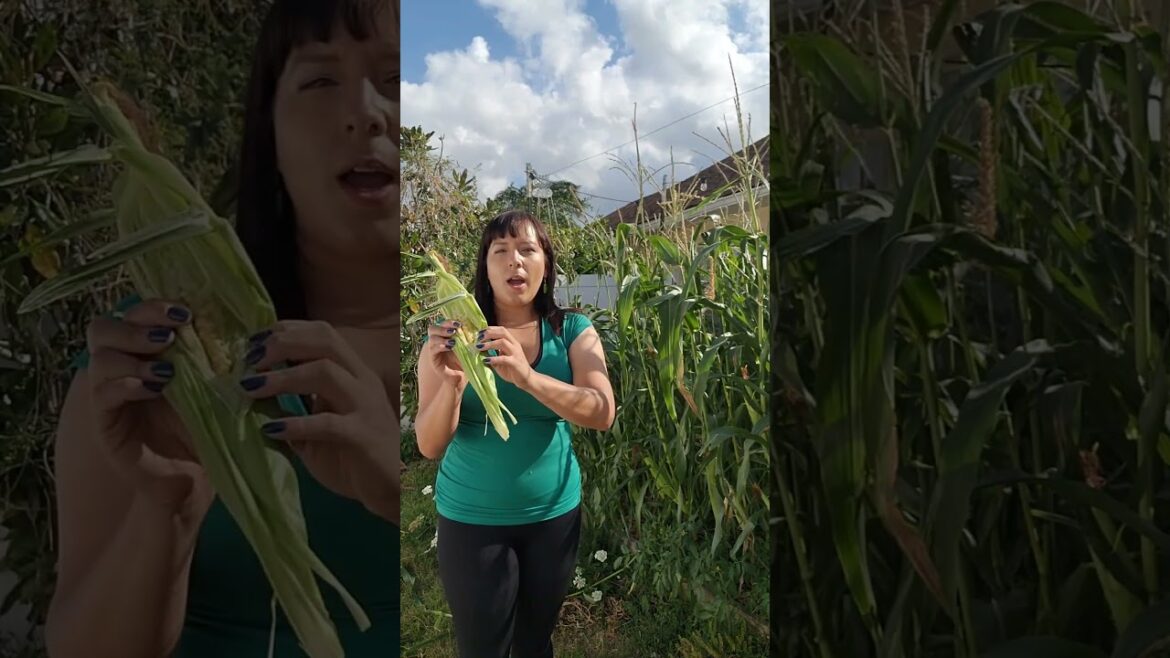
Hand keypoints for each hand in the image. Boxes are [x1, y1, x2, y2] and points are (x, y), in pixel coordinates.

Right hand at [84, 299, 211, 513]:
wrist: (194, 478)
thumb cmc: (207, 429)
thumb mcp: (218, 388)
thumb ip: (221, 358)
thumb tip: (250, 327)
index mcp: (147, 351)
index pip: (135, 313)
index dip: (155, 306)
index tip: (187, 313)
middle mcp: (122, 366)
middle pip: (105, 326)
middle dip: (138, 322)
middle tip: (170, 335)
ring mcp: (108, 393)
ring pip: (100, 356)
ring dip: (133, 354)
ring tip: (167, 370)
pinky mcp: (104, 422)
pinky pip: (102, 393)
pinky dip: (126, 384)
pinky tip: (153, 388)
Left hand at [239, 321, 398, 520]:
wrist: (390, 491)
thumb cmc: (353, 456)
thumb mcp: (318, 427)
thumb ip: (295, 408)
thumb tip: (252, 394)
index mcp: (353, 373)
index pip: (323, 333)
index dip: (286, 330)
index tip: (253, 341)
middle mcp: (361, 381)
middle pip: (324, 341)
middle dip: (283, 343)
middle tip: (249, 360)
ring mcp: (365, 406)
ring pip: (325, 372)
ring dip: (283, 377)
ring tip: (252, 388)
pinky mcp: (363, 436)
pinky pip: (328, 423)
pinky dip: (296, 424)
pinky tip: (271, 430)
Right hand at [424, 318, 465, 386]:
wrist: (461, 377)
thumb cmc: (465, 361)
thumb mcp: (468, 348)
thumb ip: (470, 338)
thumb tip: (479, 329)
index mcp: (445, 335)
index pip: (443, 324)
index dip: (449, 321)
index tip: (459, 323)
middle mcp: (438, 340)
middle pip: (433, 328)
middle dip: (443, 327)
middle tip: (454, 330)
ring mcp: (434, 349)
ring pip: (431, 338)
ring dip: (442, 337)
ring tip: (453, 342)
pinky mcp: (433, 358)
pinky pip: (432, 349)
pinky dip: (440, 346)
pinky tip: (448, 347)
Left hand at [476, 326, 533, 387]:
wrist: (527, 379)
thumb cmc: (513, 369)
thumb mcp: (501, 359)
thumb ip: (493, 353)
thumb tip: (479, 350)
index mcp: (512, 342)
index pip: (502, 330)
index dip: (490, 329)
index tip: (479, 333)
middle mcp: (514, 345)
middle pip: (502, 332)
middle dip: (489, 333)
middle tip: (478, 338)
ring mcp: (516, 353)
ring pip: (502, 342)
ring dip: (489, 344)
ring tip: (479, 347)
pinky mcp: (515, 363)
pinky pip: (504, 358)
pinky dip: (493, 358)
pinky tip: (486, 360)